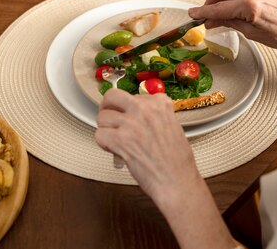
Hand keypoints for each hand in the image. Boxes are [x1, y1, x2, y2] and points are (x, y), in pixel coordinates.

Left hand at [95, 89, 235, 248]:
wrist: (177, 181)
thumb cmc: (175, 160)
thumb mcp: (171, 125)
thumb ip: (153, 115)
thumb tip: (131, 113)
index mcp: (160, 103)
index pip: (132, 95)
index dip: (128, 108)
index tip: (128, 117)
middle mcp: (145, 109)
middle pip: (112, 96)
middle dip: (107, 107)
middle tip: (109, 118)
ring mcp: (132, 123)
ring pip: (102, 117)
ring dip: (106, 130)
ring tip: (116, 140)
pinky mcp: (121, 140)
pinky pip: (99, 134)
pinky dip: (104, 144)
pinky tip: (114, 150)